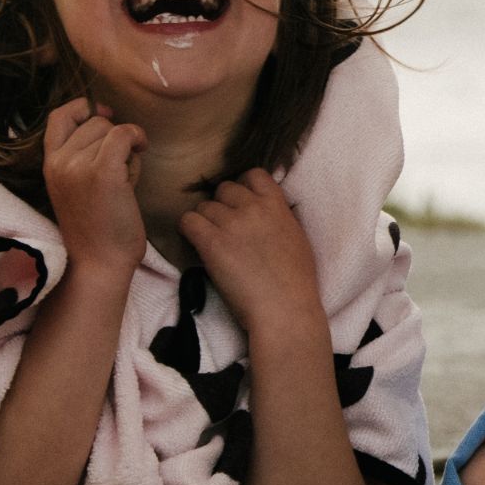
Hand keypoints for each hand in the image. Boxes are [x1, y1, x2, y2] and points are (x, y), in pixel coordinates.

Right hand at [43, 99, 146, 275]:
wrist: (98, 263)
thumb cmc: (96, 229)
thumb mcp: (76, 187)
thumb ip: (81, 157)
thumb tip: (107, 118)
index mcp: (49, 165)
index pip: (59, 117)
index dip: (83, 108)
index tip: (107, 115)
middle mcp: (59, 162)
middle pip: (96, 121)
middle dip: (114, 139)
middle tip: (118, 172)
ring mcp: (77, 166)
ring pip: (113, 129)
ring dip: (127, 149)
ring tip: (124, 180)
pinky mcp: (102, 173)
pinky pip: (124, 134)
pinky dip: (137, 138)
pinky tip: (142, 150)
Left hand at [181, 169, 321, 342]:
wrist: (284, 309)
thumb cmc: (297, 283)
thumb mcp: (296, 239)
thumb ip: (279, 218)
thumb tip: (266, 213)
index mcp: (277, 205)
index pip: (253, 174)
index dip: (243, 187)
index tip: (241, 204)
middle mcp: (253, 207)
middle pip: (224, 189)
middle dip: (222, 206)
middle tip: (224, 228)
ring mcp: (232, 223)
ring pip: (204, 207)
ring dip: (205, 222)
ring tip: (211, 243)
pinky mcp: (212, 242)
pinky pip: (187, 221)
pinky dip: (188, 231)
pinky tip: (197, 245)